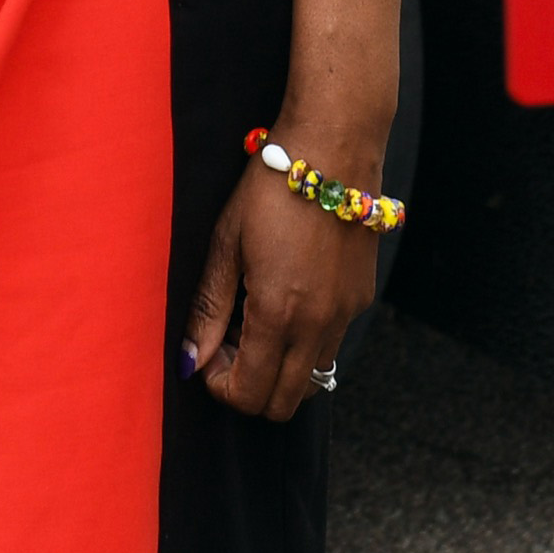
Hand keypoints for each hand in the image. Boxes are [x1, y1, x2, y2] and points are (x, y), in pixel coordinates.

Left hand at [181, 157, 382, 420]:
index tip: (209, 355)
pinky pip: (332, 346)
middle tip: (231, 344)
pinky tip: (288, 300)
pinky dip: (306, 344)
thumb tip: (191, 360)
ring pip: (313, 380)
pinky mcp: (362, 299)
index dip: (222, 387)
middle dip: (251, 388)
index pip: (250, 393)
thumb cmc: (270, 189)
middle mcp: (319, 324)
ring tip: (258, 321)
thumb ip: (208, 309)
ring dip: (281, 369)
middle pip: (284, 403)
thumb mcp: (226, 244)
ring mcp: (346, 314)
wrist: (333, 149)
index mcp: (278, 312)